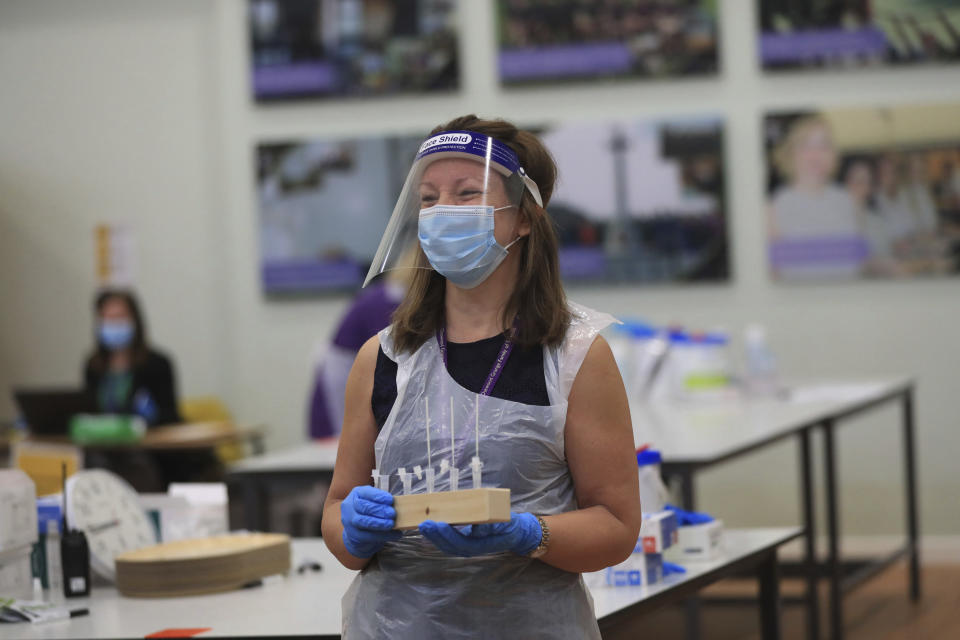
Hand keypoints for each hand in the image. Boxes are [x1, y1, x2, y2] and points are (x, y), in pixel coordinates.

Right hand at [340, 486, 401, 557]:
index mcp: (357, 494)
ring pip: (365, 522)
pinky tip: (394, 535)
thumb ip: (382, 502)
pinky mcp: (354, 535)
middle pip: (364, 507)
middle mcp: (350, 506)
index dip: (379, 496)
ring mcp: (350, 521)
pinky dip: (383, 535)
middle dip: (380, 510)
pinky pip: (369, 536)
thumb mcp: (373, 501)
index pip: (366, 493)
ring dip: (380, 523)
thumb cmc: (368, 511)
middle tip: (392, 513)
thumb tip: (398, 506)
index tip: (390, 500)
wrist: (356, 528)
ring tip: (391, 524)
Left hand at [419, 512, 541, 557]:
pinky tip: (430, 528)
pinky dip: (438, 536)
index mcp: (481, 544)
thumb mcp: (505, 524)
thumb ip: (491, 526)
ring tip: (423, 525)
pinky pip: (449, 542)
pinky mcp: (465, 542)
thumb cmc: (509, 526)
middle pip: (450, 546)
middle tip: (424, 524)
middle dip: (436, 536)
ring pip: (447, 545)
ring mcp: (467, 547)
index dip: (448, 535)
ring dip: (434, 537)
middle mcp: (472, 549)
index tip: (438, 524)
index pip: (460, 542)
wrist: (515, 533)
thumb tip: (477, 528)